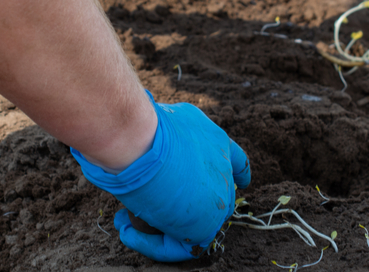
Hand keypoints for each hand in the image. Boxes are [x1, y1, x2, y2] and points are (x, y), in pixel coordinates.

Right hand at [71, 92, 250, 261]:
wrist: (139, 140)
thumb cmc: (140, 128)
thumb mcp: (158, 123)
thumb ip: (163, 137)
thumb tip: (138, 140)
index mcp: (216, 141)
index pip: (236, 161)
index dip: (237, 173)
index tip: (242, 182)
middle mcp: (222, 171)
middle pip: (214, 199)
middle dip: (179, 207)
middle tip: (146, 206)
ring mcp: (217, 198)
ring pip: (194, 224)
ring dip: (158, 227)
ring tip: (127, 222)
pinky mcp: (204, 224)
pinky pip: (181, 245)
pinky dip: (152, 244)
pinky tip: (128, 232)